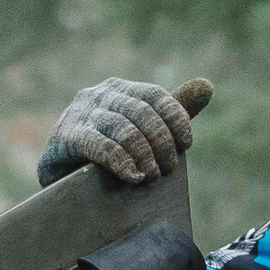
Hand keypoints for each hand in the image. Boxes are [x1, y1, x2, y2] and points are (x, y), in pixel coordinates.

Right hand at [37, 78, 211, 186]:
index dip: (175, 118)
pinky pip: (100, 146)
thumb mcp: (140, 130)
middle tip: (168, 169)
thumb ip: (170, 112)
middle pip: (141, 112)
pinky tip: (133, 177)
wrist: (62, 183)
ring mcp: (80, 114)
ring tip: (152, 177)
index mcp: (119, 89)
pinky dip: (122, 162)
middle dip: (161, 142)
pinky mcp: (66, 138)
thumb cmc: (105, 155)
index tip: (186, 144)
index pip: (155, 95)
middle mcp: (98, 95)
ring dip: (145, 155)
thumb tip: (207, 86)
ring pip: (124, 129)